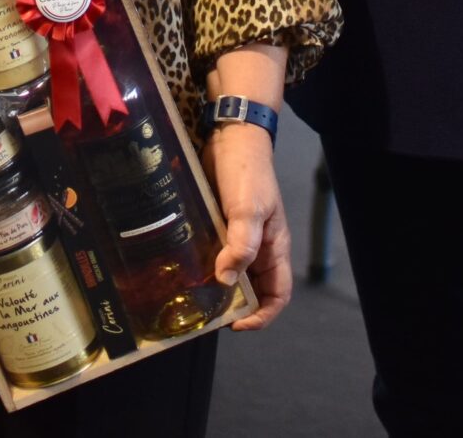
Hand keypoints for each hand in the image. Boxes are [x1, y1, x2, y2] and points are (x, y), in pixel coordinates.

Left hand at [203, 123, 292, 329]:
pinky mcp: (218, 225)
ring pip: (231, 274)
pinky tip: (185, 271)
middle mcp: (258, 248)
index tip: (236, 324)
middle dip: (235, 306)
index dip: (262, 315)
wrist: (231, 137)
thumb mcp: (249, 210)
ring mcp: (237, 236)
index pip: (277, 294)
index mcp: (274, 248)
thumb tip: (226, 281)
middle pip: (252, 289)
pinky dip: (204, 266)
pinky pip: (214, 254)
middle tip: (208, 314)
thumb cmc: (247, 174)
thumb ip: (241, 245)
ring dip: (216, 288)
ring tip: (192, 297)